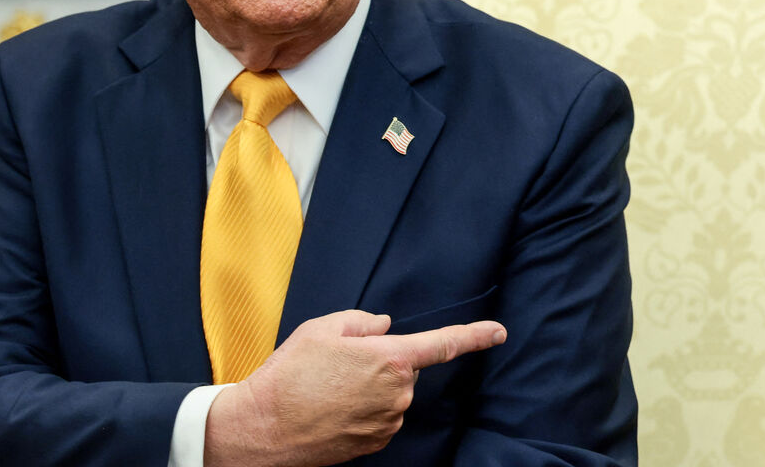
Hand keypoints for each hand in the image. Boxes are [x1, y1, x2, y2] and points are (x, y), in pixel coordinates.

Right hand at [203, 310, 505, 466]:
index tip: (498, 332)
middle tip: (338, 363)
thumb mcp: (322, 328)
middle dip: (380, 361)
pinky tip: (332, 408)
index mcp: (389, 358)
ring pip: (391, 394)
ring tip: (327, 388)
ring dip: (369, 387)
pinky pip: (380, 417)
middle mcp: (397, 393)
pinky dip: (362, 409)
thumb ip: (361, 321)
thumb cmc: (291, 372)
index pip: (443, 343)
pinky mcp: (376, 442)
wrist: (266, 426)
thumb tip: (384, 326)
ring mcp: (388, 421)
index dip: (475, 335)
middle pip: (403, 368)